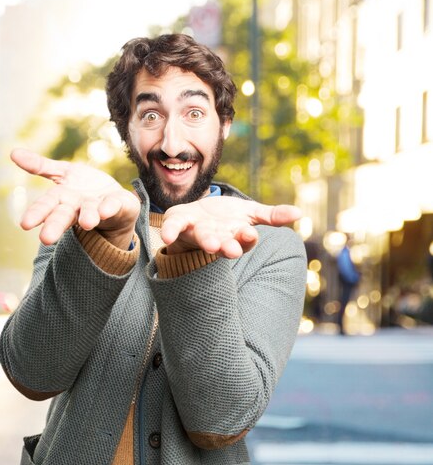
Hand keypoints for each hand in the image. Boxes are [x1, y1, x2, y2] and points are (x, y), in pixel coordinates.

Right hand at [11, 148, 140, 246]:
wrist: (117, 201)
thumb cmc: (85, 190)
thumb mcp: (63, 173)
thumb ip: (40, 166)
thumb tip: (12, 152)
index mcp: (63, 199)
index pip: (47, 205)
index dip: (36, 213)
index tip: (25, 224)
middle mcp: (78, 207)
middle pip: (64, 215)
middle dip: (55, 225)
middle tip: (45, 239)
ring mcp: (98, 208)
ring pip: (90, 213)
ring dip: (88, 216)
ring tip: (87, 222)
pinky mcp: (118, 205)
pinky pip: (114, 206)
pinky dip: (110, 208)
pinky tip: (106, 209)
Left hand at [160, 197, 301, 257]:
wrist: (197, 215)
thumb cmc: (226, 218)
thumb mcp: (251, 214)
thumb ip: (272, 215)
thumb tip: (299, 214)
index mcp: (235, 237)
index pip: (244, 241)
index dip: (246, 239)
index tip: (250, 235)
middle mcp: (217, 238)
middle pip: (223, 245)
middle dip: (227, 247)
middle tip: (231, 251)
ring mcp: (197, 231)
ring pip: (203, 238)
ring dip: (207, 242)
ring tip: (211, 245)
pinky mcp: (180, 222)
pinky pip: (174, 228)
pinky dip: (170, 232)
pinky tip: (166, 237)